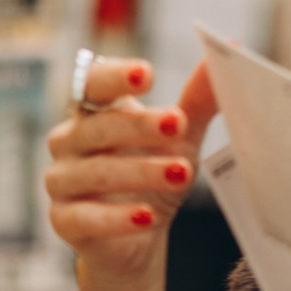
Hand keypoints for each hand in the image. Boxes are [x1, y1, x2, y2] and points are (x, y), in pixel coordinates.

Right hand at [46, 56, 217, 290]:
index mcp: (93, 113)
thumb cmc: (153, 178)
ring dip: (140, 172)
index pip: (93, 83)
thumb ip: (197, 99)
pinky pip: (86, 217)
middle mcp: (69, 141)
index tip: (148, 73)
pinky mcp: (64, 222)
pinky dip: (117, 217)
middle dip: (139, 125)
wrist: (136, 241)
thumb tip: (229, 49)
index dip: (117, 78)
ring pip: (95, 172)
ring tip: (181, 173)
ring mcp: (61, 182)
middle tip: (179, 123)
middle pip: (97, 127)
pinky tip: (147, 216)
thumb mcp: (180, 138)